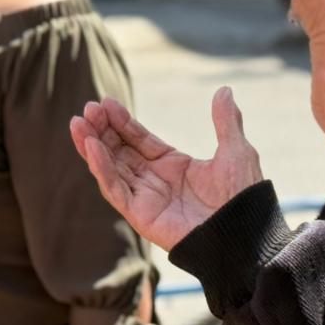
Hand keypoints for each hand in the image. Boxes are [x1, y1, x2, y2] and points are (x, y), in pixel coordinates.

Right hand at [68, 87, 263, 250]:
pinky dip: (101, 168)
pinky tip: (92, 147)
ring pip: (111, 168)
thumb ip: (225, 121)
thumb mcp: (236, 151)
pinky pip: (115, 189)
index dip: (122, 121)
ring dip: (93, 146)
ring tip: (79, 123)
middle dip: (102, 130)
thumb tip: (224, 90)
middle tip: (87, 109)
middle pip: (120, 151)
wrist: (246, 234)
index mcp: (173, 166)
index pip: (139, 139)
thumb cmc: (244, 198)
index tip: (105, 102)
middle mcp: (155, 181)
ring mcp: (147, 198)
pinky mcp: (141, 215)